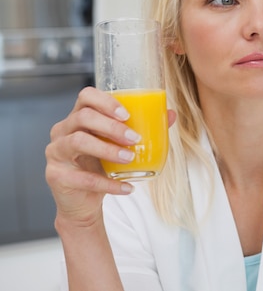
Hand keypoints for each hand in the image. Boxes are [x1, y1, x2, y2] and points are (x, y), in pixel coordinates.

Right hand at [45, 86, 175, 228]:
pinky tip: (127, 187)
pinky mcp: (56, 175)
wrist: (85, 202)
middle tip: (135, 139)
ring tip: (130, 159)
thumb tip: (171, 114)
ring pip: (79, 141)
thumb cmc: (102, 167)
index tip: (127, 114)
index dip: (106, 101)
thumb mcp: (120, 146)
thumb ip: (142, 129)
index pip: (86, 96)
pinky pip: (83, 178)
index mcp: (78, 117)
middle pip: (83, 117)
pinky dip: (108, 184)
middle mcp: (63, 131)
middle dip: (112, 127)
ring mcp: (56, 152)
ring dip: (108, 150)